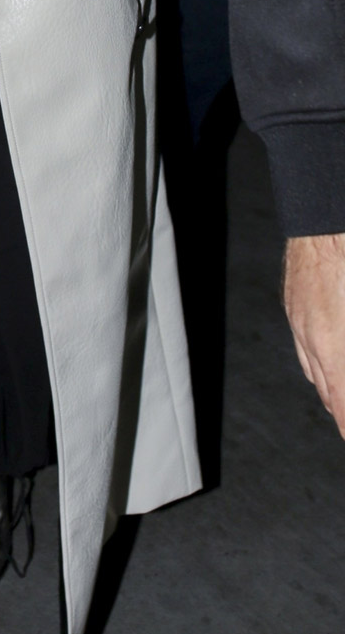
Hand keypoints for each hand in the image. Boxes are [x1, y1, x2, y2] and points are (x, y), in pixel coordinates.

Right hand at [282, 232, 344, 438]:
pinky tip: (325, 363)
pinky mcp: (294, 303)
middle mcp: (312, 337)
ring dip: (328, 390)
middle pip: (326, 390)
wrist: (324, 222)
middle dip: (340, 411)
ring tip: (339, 404)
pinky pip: (303, 346)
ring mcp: (299, 320)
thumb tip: (344, 370)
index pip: (340, 400)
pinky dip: (317, 363)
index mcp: (334, 344)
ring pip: (312, 370)